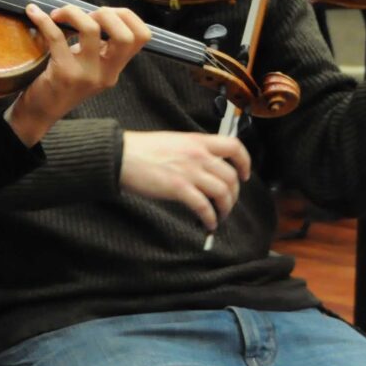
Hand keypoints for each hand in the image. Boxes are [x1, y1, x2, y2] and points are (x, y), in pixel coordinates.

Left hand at [6, 4, 150, 144]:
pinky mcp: (63, 73)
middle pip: (125, 35)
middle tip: (84, 14)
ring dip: (73, 12)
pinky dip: (43, 20)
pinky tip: (33, 13)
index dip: (127, 16)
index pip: (141, 37)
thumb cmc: (62, 83)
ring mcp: (86, 75)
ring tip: (58, 14)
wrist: (40, 112)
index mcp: (114, 69)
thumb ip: (99, 45)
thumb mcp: (89, 66)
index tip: (104, 12)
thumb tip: (96, 10)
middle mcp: (106, 73)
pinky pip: (56, 36)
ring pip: (91, 29)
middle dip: (106, 13)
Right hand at [119, 130, 251, 231]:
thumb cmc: (140, 149)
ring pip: (222, 193)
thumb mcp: (173, 141)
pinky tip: (208, 223)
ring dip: (225, 209)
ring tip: (219, 216)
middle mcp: (198, 155)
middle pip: (231, 177)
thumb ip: (192, 151)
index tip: (244, 174)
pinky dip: (210, 218)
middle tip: (228, 203)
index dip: (245, 162)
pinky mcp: (179, 188)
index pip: (234, 147)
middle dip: (234, 194)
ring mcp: (189, 171)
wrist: (120, 155)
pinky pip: (204, 207)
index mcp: (197, 141)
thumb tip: (203, 166)